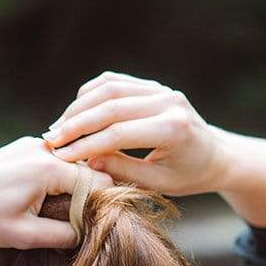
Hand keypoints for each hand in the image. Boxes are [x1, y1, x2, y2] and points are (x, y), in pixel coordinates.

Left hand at [0, 135, 112, 248]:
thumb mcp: (25, 236)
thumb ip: (64, 235)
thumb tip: (88, 232)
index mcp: (48, 167)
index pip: (99, 181)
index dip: (102, 205)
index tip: (94, 226)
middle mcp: (43, 148)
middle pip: (85, 171)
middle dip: (84, 198)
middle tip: (72, 224)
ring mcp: (30, 144)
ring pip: (68, 166)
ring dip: (66, 189)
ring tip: (50, 214)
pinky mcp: (21, 148)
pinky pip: (51, 163)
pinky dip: (52, 181)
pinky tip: (36, 201)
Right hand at [42, 71, 225, 196]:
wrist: (214, 155)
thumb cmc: (187, 175)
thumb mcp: (158, 184)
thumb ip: (123, 171)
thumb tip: (86, 163)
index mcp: (173, 129)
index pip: (119, 133)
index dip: (86, 144)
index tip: (61, 157)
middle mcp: (168, 102)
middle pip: (110, 105)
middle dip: (76, 124)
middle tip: (51, 141)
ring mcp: (160, 89)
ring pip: (108, 89)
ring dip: (78, 107)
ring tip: (57, 128)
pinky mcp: (151, 85)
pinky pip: (113, 82)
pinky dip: (89, 95)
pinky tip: (74, 112)